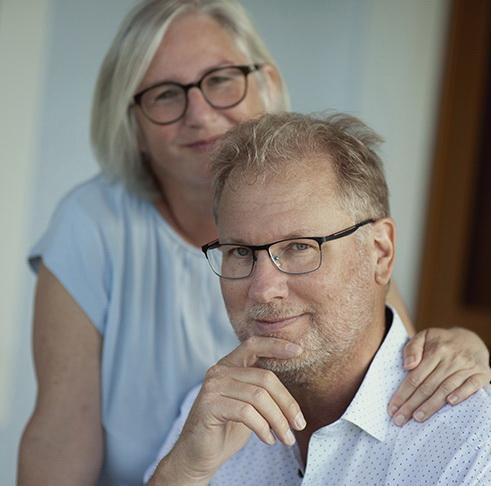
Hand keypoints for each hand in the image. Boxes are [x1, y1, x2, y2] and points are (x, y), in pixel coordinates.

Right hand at [152, 336, 305, 484]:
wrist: (198, 454)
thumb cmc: (226, 429)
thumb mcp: (249, 405)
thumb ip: (262, 390)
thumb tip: (293, 394)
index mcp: (229, 365)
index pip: (253, 345)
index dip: (276, 345)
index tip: (299, 350)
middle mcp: (219, 371)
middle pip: (265, 378)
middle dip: (287, 403)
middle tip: (299, 424)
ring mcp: (213, 387)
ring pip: (259, 396)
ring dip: (278, 420)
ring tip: (287, 438)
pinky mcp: (209, 405)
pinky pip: (246, 412)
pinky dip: (263, 427)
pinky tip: (268, 439)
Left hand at [388, 327, 490, 425]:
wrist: (471, 339)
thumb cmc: (441, 341)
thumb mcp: (424, 336)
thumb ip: (412, 348)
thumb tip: (407, 366)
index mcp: (435, 350)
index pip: (415, 376)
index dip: (403, 393)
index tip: (392, 408)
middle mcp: (451, 359)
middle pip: (428, 386)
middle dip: (412, 404)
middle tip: (400, 419)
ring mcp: (467, 367)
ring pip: (446, 388)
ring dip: (431, 405)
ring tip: (417, 417)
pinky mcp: (482, 374)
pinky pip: (471, 386)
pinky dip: (461, 394)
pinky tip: (449, 404)